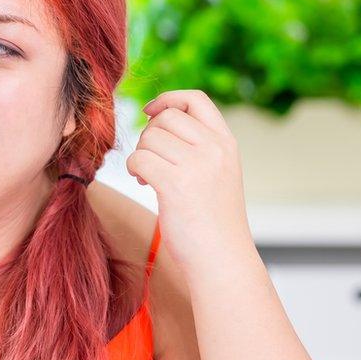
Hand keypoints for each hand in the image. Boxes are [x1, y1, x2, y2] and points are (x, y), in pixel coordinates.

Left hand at [126, 90, 253, 271]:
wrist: (222, 259)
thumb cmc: (213, 222)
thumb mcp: (217, 174)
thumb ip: (199, 147)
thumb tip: (158, 121)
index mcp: (226, 143)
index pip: (195, 100)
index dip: (168, 99)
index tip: (150, 111)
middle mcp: (215, 149)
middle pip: (165, 119)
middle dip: (148, 137)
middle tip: (151, 162)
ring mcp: (197, 165)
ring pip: (149, 138)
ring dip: (140, 155)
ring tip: (147, 177)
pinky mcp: (175, 184)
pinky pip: (139, 158)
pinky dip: (134, 169)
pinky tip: (144, 184)